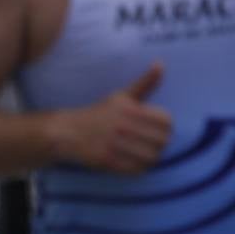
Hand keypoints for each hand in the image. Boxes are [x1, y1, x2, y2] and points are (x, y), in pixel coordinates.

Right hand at [55, 63, 171, 173]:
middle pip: (162, 141)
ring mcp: (114, 145)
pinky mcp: (108, 160)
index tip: (155, 128)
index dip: (165, 126)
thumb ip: (145, 83)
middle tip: (150, 143)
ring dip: (151, 157)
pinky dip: (139, 167)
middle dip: (159, 143)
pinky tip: (132, 161)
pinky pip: (137, 169)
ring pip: (152, 157)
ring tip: (142, 153)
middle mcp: (122, 126)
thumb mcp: (122, 96)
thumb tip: (160, 63)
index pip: (166, 122)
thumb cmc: (99, 113)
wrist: (68, 132)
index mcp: (128, 109)